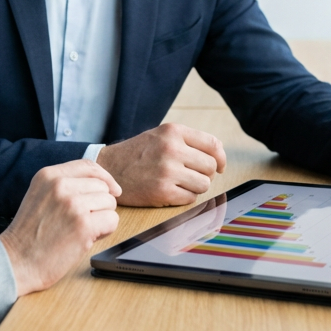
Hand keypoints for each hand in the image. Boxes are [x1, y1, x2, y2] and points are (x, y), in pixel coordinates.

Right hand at [0, 159, 120, 295]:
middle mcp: (61, 185)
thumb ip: (65, 186)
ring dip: (102, 218)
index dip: (105, 178)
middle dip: (99, 205)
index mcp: (48, 175)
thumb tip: (103, 184)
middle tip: (82, 222)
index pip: (88, 165)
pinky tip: (87, 238)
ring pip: (110, 203)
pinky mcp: (83, 224)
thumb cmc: (29, 235)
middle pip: (102, 186)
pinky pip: (112, 220)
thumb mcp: (40, 197)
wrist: (16, 262)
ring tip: (81, 230)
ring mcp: (72, 203)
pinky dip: (105, 231)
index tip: (113, 189)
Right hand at [95, 123, 226, 206]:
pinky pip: (190, 198)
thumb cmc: (138, 153)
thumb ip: (189, 141)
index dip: (221, 158)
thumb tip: (219, 157)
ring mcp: (167, 171)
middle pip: (211, 167)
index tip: (220, 167)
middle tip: (191, 176)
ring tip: (179, 183)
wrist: (109, 167)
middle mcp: (172, 149)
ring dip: (195, 187)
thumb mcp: (161, 135)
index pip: (213, 145)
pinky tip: (170, 191)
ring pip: (203, 184)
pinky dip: (184, 197)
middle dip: (205, 174)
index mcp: (173, 131)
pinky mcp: (162, 191)